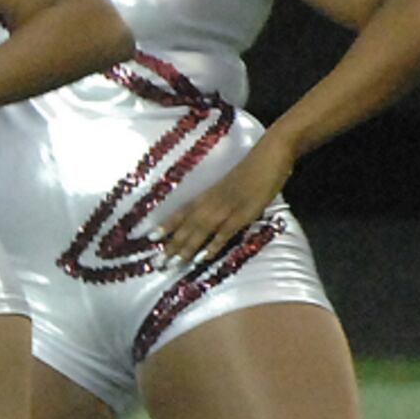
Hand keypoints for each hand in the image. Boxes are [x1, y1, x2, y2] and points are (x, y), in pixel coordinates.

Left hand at [156, 134, 291, 261]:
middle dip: (173, 243)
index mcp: (208, 193)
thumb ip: (218, 197)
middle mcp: (212, 201)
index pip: (182, 211)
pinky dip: (213, 245)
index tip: (150, 237)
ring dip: (186, 248)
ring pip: (201, 230)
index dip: (167, 224)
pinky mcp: (243, 213)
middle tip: (158, 262)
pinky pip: (224, 232)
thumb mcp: (229, 183)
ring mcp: (226, 207)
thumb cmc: (252, 168)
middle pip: (188, 225)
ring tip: (173, 263)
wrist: (269, 155)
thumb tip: (210, 212)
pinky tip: (203, 258)